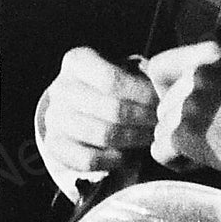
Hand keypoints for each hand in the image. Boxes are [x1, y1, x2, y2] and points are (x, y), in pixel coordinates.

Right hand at [38, 47, 158, 178]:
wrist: (73, 107)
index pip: (112, 79)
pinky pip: (88, 159)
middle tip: (161, 124)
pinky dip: (113, 160)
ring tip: (149, 138)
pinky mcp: (54, 145)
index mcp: (76, 62)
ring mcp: (54, 118)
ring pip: (102, 134)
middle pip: (111, 109)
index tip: (162, 103)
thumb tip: (166, 91)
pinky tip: (127, 155)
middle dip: (142, 119)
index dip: (142, 94)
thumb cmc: (107, 86)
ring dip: (133, 139)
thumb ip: (141, 76)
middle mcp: (60, 89)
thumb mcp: (119, 70)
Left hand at [144, 41, 220, 183]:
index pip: (157, 66)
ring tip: (215, 146)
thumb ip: (208, 78)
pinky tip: (205, 160)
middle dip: (181, 125)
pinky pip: (160, 152)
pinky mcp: (183, 132)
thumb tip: (171, 89)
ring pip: (161, 131)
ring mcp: (187, 103)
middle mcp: (194, 75)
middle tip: (213, 135)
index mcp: (208, 57)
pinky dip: (178, 162)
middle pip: (163, 108)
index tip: (178, 106)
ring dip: (182, 144)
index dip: (162, 90)